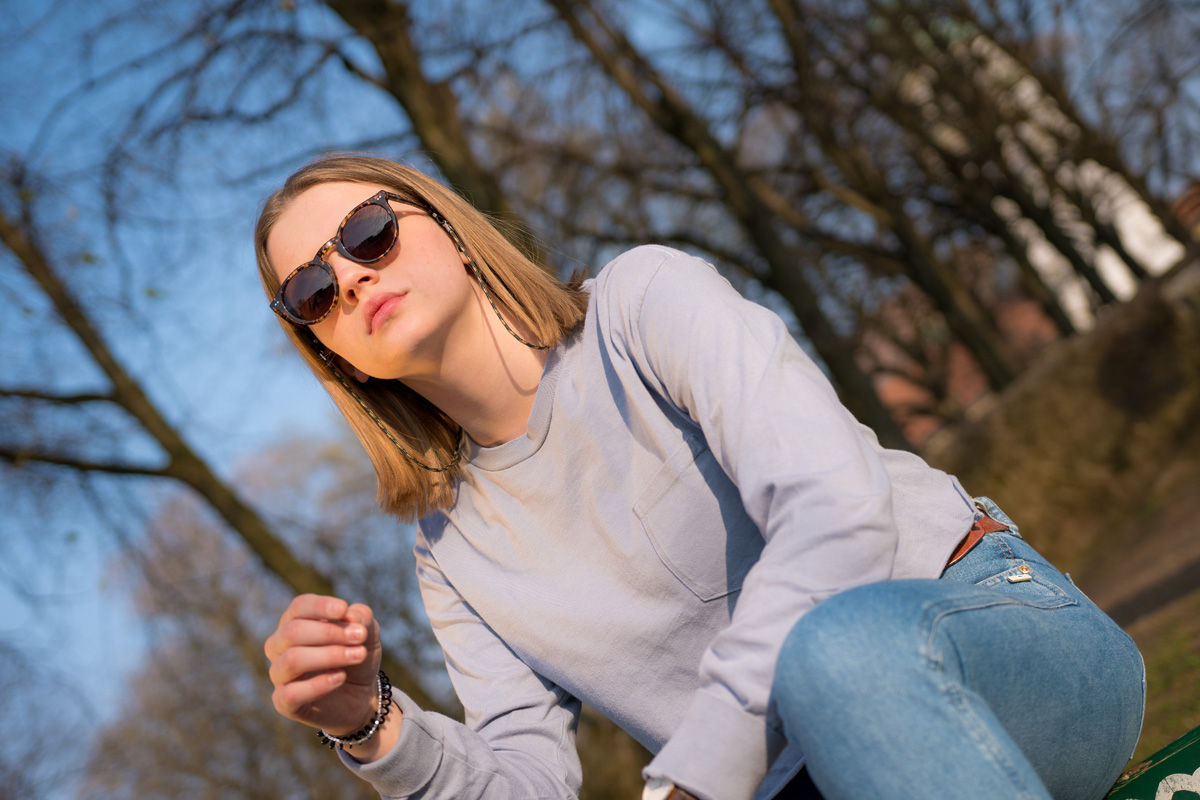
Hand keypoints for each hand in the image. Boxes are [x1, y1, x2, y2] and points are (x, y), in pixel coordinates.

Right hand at [264, 594, 382, 735]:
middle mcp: (280, 646)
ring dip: (329, 655)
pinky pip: (291, 693)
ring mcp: (279, 675)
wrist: (362, 695)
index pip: (299, 607)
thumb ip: (361, 618)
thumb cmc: (357, 655)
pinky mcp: (284, 703)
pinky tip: (341, 677)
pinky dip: (318, 685)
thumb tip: (349, 616)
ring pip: (292, 660)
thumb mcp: (367, 633)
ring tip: (358, 655)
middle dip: (329, 632)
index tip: (343, 609)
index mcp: (295, 622)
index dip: (319, 606)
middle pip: (293, 631)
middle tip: (360, 636)